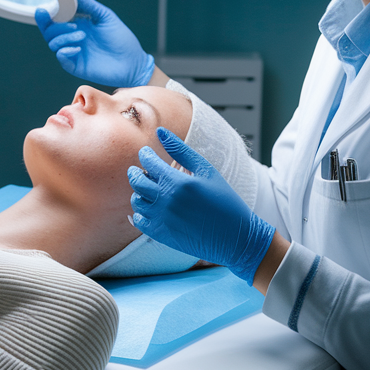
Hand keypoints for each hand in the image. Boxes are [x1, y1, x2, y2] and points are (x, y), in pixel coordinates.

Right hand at [35, 0, 153, 86]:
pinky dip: (65, 51)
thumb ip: (89, 5)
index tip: (45, 8)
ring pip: (53, 43)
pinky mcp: (75, 65)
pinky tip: (78, 48)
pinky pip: (62, 58)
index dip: (48, 13)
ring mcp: (72, 52)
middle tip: (70, 23)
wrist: (133, 62)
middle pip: (49, 31)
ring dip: (63, 37)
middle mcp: (71, 37)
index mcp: (77, 24)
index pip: (55, 18)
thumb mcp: (105, 16)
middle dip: (52, 25)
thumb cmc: (121, 39)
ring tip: (81, 35)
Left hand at [128, 128, 276, 284]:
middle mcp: (166, 201)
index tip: (146, 153)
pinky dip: (139, 213)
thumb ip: (181, 150)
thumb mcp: (207, 170)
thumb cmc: (225, 200)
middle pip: (137, 181)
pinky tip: (148, 207)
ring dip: (139, 192)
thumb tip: (160, 131)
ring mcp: (162, 219)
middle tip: (139, 170)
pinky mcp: (161, 235)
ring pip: (137, 201)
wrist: (235, 237)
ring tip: (149, 189)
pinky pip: (139, 221)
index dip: (145, 155)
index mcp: (178, 182)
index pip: (149, 162)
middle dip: (135, 173)